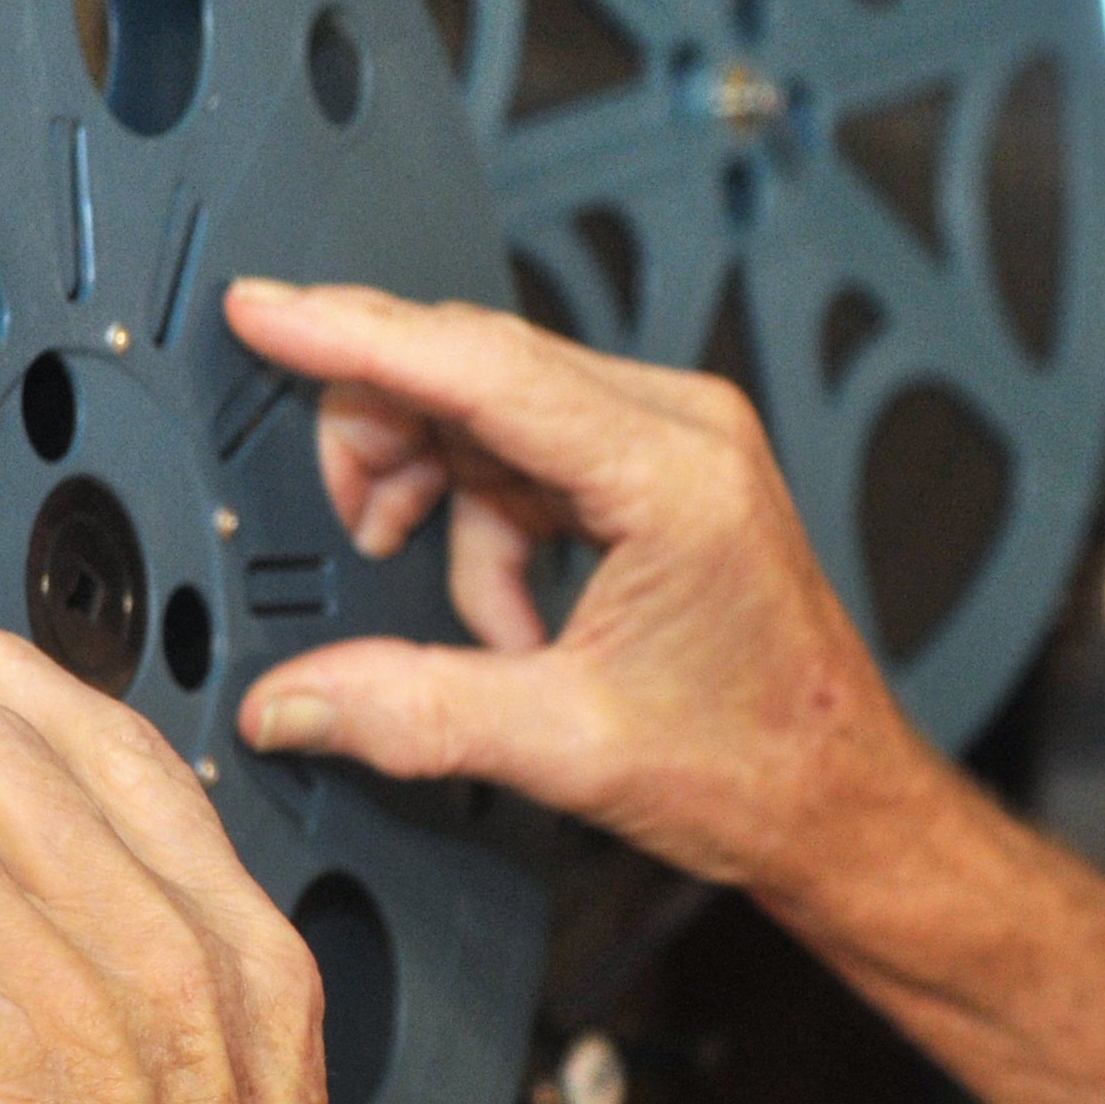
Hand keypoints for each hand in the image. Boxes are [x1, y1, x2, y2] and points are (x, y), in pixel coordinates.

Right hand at [220, 278, 941, 901]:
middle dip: (387, 443)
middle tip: (352, 530)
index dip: (356, 334)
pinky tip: (510, 618)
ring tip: (471, 624)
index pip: (482, 365)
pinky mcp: (662, 466)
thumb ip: (414, 714)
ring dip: (443, 504)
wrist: (841, 792)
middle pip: (476, 370)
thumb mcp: (568, 746)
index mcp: (672, 474)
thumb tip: (290, 702)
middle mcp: (681, 428)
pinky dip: (488, 525)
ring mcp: (676, 439)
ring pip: (492, 413)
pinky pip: (528, 454)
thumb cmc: (759, 761)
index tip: (263, 311)